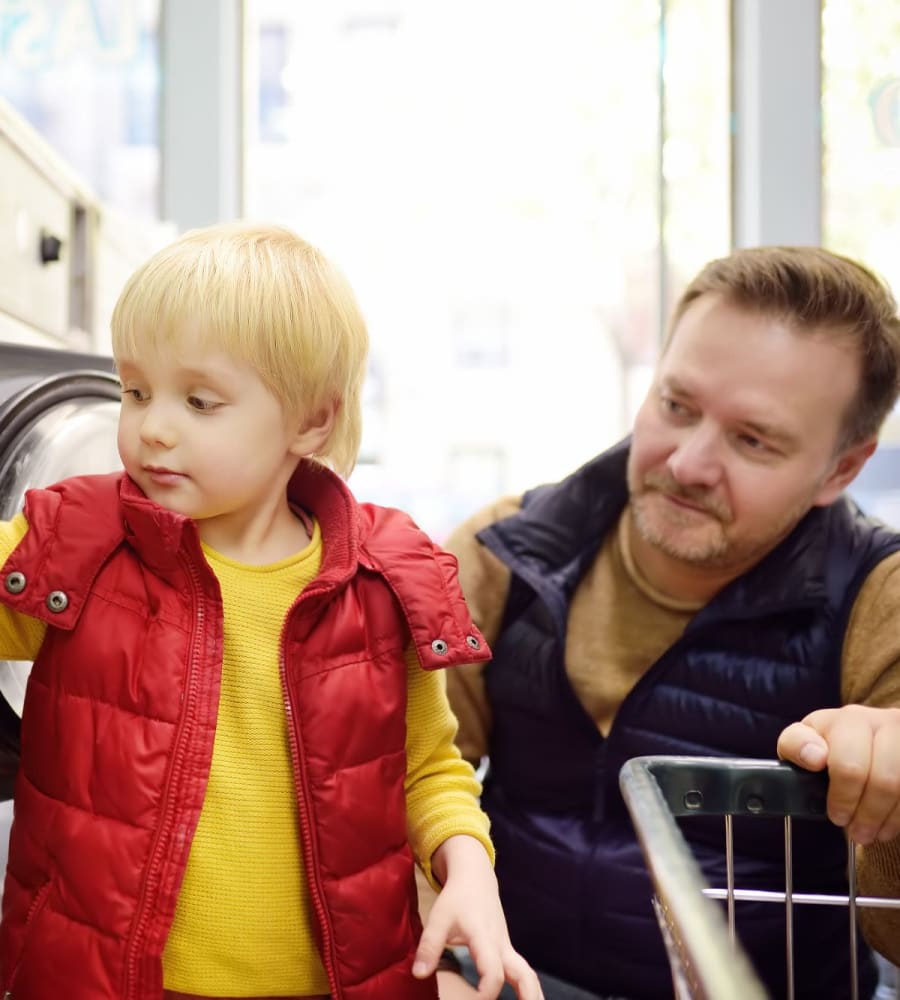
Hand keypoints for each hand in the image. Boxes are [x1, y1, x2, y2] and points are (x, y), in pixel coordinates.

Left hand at [413, 835, 542, 999]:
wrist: (475, 878)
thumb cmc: (456, 899)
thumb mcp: (439, 918)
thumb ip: (429, 945)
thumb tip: (419, 974)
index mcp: (484, 937)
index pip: (493, 970)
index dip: (487, 991)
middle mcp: (501, 945)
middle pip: (524, 974)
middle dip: (528, 997)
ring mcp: (507, 948)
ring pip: (528, 974)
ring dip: (534, 995)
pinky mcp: (507, 950)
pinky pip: (523, 972)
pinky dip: (527, 989)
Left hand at [777, 704, 899, 843]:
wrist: (866, 737)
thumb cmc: (829, 744)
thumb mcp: (803, 740)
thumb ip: (796, 746)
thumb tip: (814, 758)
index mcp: (848, 720)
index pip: (849, 763)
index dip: (843, 795)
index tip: (835, 814)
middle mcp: (882, 723)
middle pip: (882, 779)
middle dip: (866, 813)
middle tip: (855, 832)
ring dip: (886, 817)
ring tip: (871, 833)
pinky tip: (889, 824)